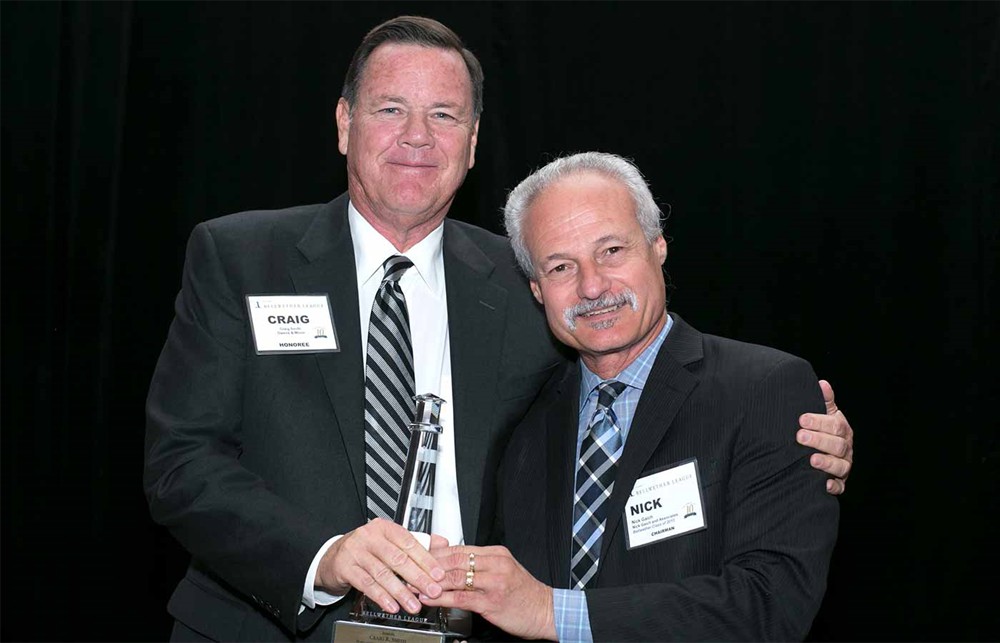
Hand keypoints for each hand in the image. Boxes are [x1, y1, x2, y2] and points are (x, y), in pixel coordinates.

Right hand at [316, 518, 446, 614]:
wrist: (333, 557)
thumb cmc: (365, 549)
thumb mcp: (389, 541)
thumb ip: (416, 542)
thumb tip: (442, 542)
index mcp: (384, 528)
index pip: (409, 543)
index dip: (425, 560)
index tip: (438, 574)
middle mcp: (369, 536)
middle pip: (398, 558)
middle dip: (418, 577)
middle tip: (431, 591)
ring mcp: (355, 551)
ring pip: (383, 573)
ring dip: (401, 591)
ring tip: (413, 604)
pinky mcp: (344, 567)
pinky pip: (366, 584)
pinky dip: (381, 596)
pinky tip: (392, 605)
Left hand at [420, 545, 556, 640]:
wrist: (546, 610)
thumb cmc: (523, 593)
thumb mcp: (502, 569)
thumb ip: (477, 563)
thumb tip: (451, 555)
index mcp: (497, 553)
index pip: (459, 548)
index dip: (436, 553)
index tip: (419, 557)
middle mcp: (495, 564)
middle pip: (455, 559)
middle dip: (429, 565)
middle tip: (411, 569)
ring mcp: (494, 582)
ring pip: (456, 577)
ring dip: (431, 581)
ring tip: (415, 585)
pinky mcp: (492, 601)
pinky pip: (461, 597)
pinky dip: (441, 597)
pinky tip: (430, 599)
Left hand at [798, 379, 853, 494]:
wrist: (821, 451)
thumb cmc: (820, 429)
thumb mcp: (824, 413)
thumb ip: (824, 400)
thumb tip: (822, 383)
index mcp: (842, 430)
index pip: (835, 425)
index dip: (819, 422)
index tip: (801, 419)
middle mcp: (846, 448)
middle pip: (838, 445)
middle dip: (819, 440)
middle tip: (800, 437)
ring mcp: (844, 466)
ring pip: (841, 466)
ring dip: (827, 463)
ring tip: (811, 460)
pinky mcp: (839, 482)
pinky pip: (840, 487)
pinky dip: (833, 486)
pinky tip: (823, 484)